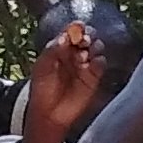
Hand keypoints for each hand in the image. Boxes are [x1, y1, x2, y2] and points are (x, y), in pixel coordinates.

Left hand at [19, 15, 103, 142]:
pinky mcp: (94, 78)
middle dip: (87, 35)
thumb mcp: (42, 67)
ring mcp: (85, 65)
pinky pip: (101, 64)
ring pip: (96, 48)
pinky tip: (93, 64)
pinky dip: (99, 61)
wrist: (49, 114)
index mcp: (59, 48)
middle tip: (84, 40)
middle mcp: (74, 54)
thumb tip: (65, 37)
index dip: (76, 28)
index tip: (78, 28)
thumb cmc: (42, 90)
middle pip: (86, 37)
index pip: (71, 32)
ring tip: (85, 55)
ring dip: (94, 47)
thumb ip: (52, 50)